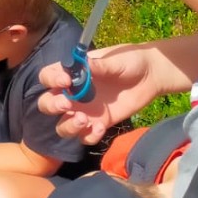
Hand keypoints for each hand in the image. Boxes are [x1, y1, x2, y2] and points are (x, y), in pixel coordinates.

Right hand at [35, 43, 165, 145]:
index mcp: (71, 73)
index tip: (66, 81)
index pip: (47, 76)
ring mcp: (84, 111)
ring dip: (68, 126)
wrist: (150, 76)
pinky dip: (89, 136)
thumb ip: (99, 65)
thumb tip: (84, 64)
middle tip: (67, 104)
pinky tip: (101, 128)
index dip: (51, 80)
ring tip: (84, 120)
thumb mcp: (115, 60)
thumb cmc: (129, 60)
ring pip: (62, 126)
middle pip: (47, 104)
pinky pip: (85, 138)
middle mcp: (72, 93)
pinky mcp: (98, 125)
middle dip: (52, 106)